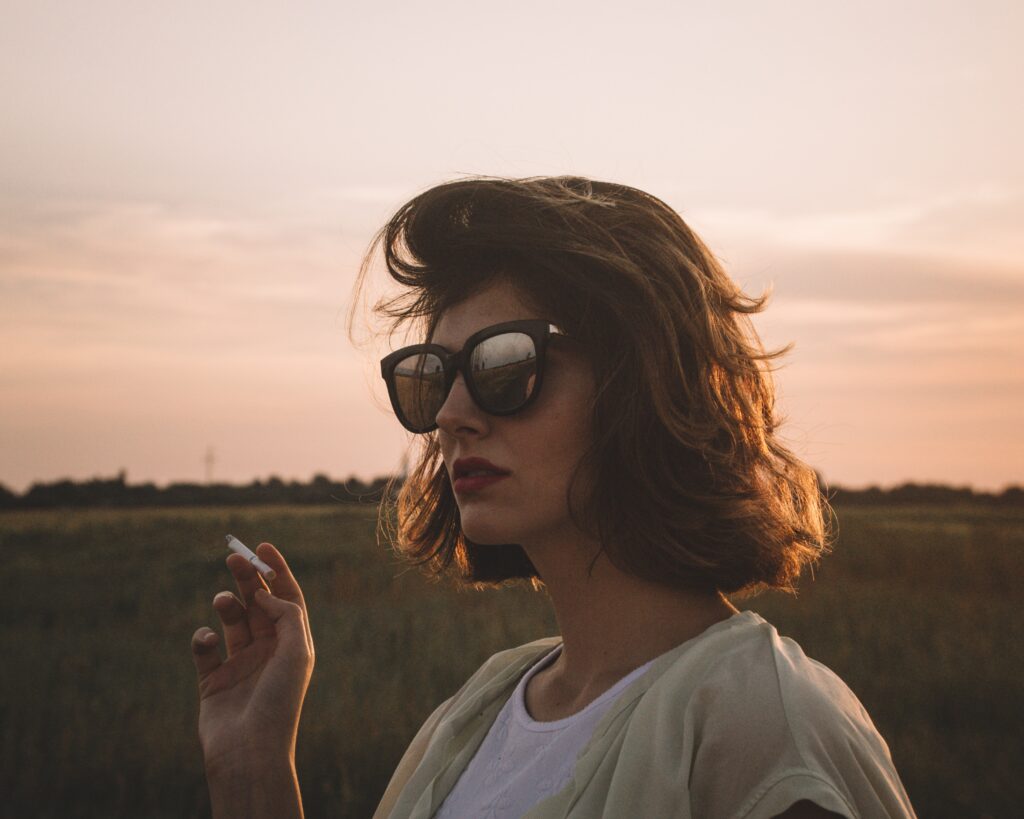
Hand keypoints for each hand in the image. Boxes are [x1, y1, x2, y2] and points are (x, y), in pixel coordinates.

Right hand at [191, 543, 314, 776]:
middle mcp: (268, 652)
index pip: (287, 598)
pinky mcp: (213, 680)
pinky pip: (205, 649)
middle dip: (247, 578)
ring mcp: (240, 665)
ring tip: (224, 601)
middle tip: (233, 556)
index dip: (277, 571)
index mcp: (293, 645)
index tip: (261, 546)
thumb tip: (265, 593)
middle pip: (258, 604)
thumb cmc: (279, 702)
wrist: (250, 751)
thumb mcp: (296, 652)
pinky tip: (207, 639)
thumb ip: (286, 615)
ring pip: (232, 621)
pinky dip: (203, 637)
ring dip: (227, 604)